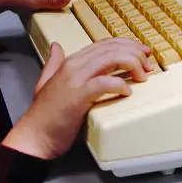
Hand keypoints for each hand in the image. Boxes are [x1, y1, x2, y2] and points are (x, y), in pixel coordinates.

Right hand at [2, 41, 152, 159]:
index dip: (127, 45)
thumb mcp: (46, 83)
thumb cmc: (44, 116)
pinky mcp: (78, 96)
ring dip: (133, 65)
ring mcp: (76, 79)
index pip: (105, 44)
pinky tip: (128, 91)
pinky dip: (120, 84)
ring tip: (142, 76)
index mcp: (71, 62)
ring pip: (112, 59)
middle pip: (112, 48)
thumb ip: (53, 63)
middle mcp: (74, 66)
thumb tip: (56, 47)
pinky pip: (105, 82)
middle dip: (135, 52)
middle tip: (148, 63)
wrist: (33, 138)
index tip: (142, 52)